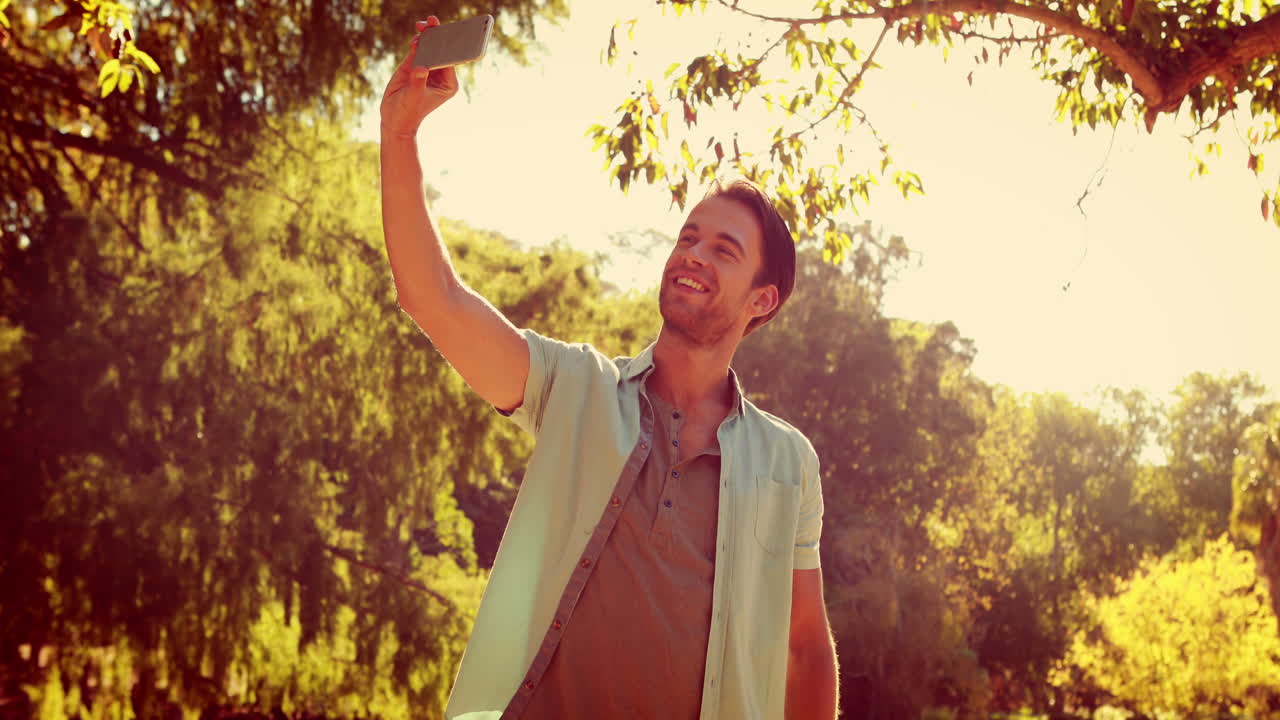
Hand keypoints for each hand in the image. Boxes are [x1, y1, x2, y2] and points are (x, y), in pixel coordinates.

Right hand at [380, 16, 459, 141]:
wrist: (394, 116)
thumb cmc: (408, 111)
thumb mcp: (414, 97)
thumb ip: (418, 81)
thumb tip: (421, 68)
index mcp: (448, 84)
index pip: (450, 61)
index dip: (448, 47)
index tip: (446, 36)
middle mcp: (440, 74)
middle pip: (441, 51)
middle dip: (438, 37)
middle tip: (434, 24)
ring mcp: (427, 68)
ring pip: (429, 47)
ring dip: (426, 36)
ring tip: (423, 26)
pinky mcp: (414, 64)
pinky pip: (418, 49)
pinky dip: (417, 42)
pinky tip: (416, 36)